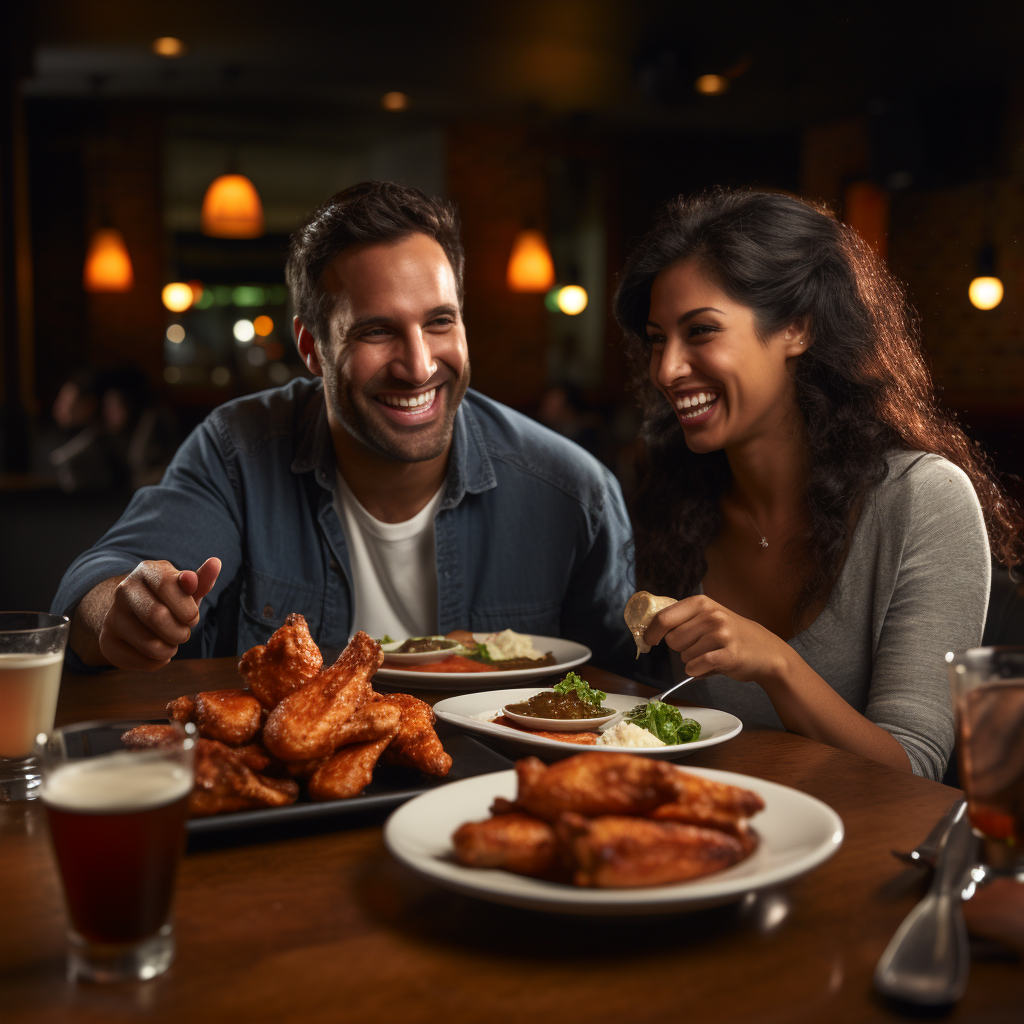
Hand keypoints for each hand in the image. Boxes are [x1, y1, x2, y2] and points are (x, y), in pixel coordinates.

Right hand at [98, 557, 221, 670]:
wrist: (136, 616)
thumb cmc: (169, 601)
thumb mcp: (187, 590)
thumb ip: (201, 580)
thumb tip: (215, 563)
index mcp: (146, 571)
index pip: (168, 586)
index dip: (187, 608)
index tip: (192, 616)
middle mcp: (124, 590)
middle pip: (157, 617)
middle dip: (181, 631)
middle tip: (184, 632)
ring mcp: (112, 616)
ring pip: (150, 644)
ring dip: (170, 649)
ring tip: (170, 642)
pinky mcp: (107, 642)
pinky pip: (140, 661)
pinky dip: (157, 662)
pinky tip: (156, 652)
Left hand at [643, 595, 788, 684]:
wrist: (766, 651)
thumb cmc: (730, 634)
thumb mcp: (708, 616)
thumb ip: (683, 619)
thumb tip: (649, 629)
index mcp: (701, 603)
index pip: (664, 617)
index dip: (652, 632)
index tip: (649, 640)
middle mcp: (711, 615)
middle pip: (672, 640)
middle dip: (681, 648)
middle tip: (699, 646)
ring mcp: (721, 634)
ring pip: (684, 656)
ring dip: (692, 660)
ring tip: (711, 654)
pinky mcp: (728, 654)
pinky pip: (696, 667)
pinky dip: (698, 671)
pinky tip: (711, 665)